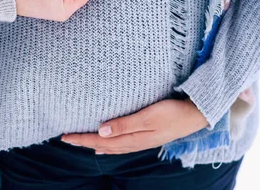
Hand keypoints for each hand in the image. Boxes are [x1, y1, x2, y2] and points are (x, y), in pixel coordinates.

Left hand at [61, 99, 208, 153]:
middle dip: (84, 142)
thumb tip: (101, 132)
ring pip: (111, 146)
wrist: (194, 115)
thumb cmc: (171, 112)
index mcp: (131, 139)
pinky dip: (108, 145)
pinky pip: (120, 145)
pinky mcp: (145, 136)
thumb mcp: (147, 117)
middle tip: (65, 138)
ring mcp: (139, 141)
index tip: (65, 136)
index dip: (82, 139)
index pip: (100, 141)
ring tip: (80, 141)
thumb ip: (124, 125)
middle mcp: (133, 143)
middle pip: (102, 145)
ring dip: (94, 144)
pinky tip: (105, 144)